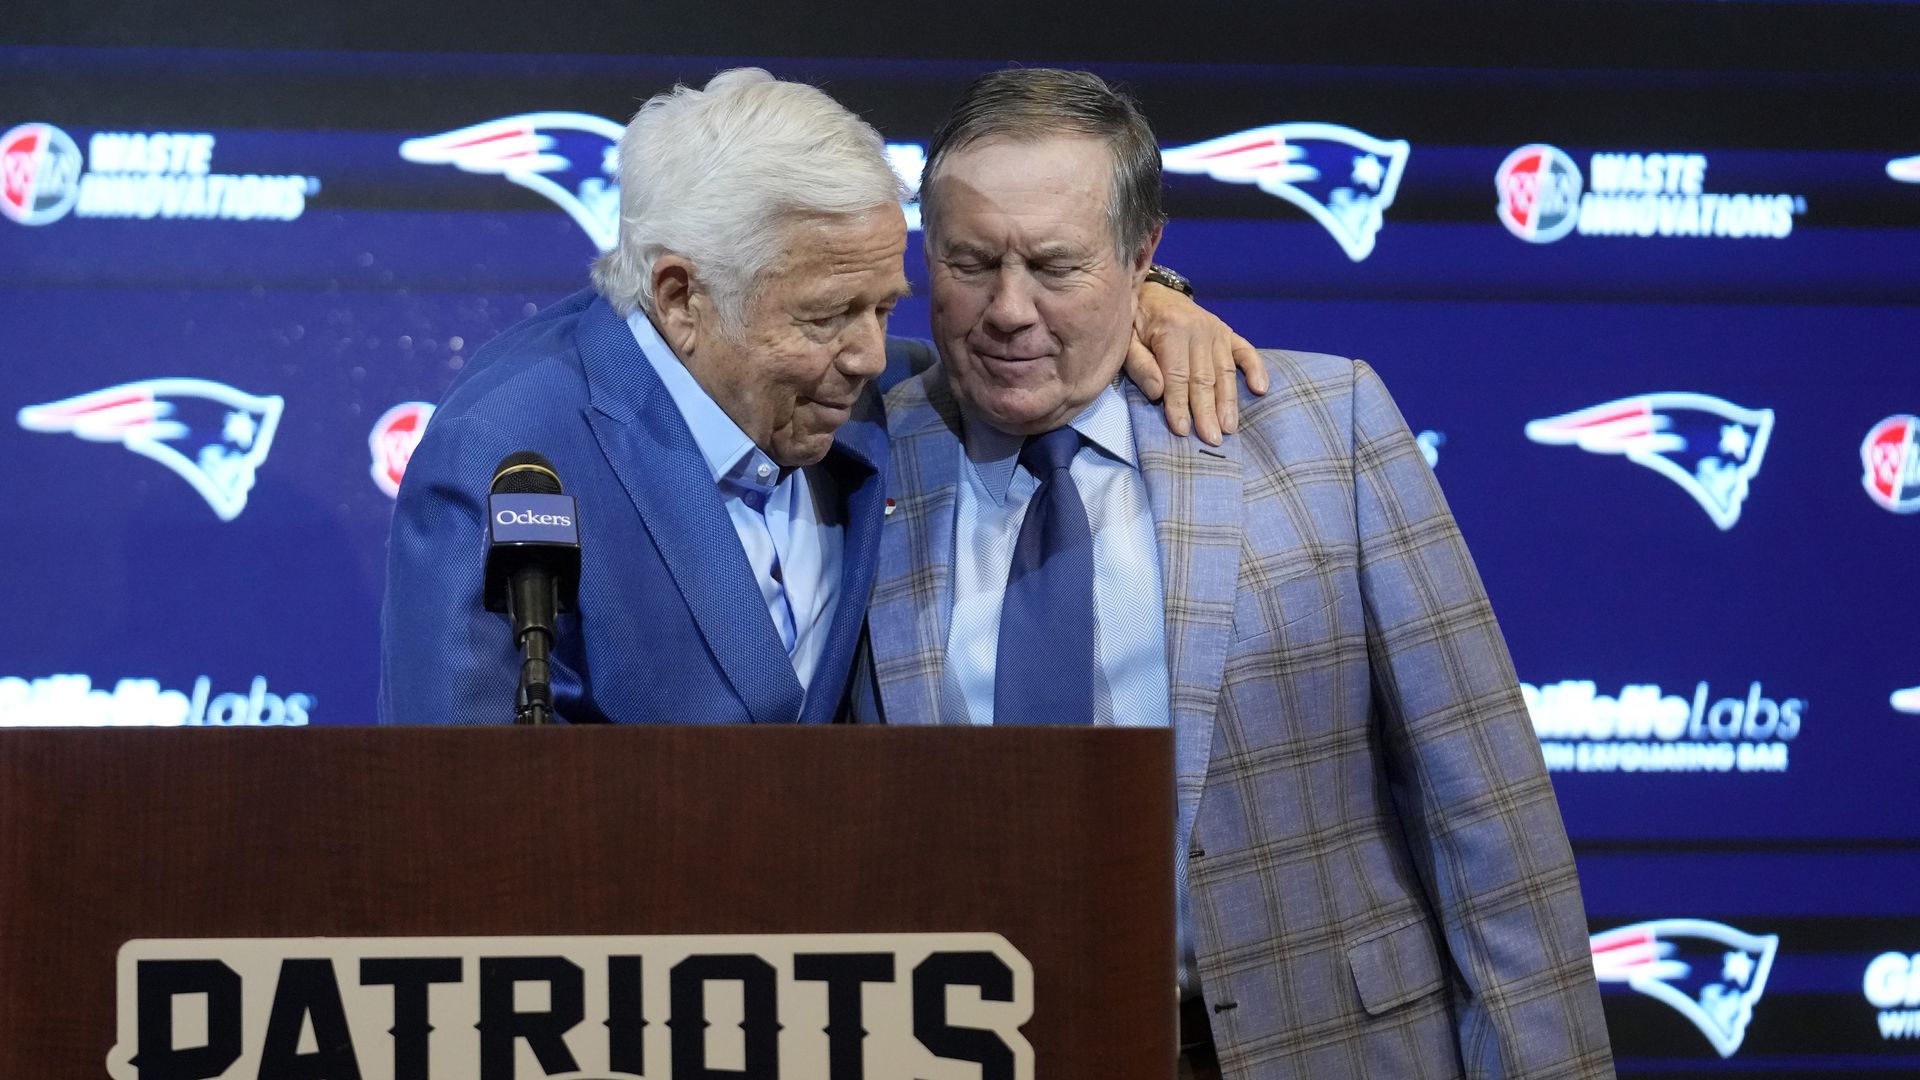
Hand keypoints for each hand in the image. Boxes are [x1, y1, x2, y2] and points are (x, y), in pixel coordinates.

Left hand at [1125, 283, 1267, 444]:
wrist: (1154, 293)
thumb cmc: (1137, 323)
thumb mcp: (1126, 340)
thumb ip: (1140, 365)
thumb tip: (1158, 393)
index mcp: (1172, 330)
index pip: (1178, 375)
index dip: (1179, 404)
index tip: (1182, 430)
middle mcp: (1200, 329)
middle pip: (1204, 378)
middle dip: (1207, 412)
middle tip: (1211, 440)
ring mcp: (1217, 330)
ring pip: (1225, 371)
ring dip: (1228, 402)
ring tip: (1229, 427)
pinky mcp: (1227, 333)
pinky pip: (1245, 351)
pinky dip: (1256, 369)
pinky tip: (1260, 389)